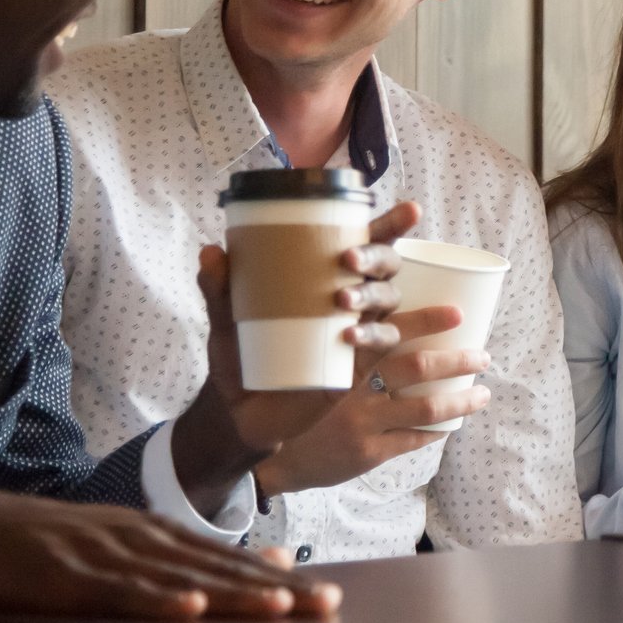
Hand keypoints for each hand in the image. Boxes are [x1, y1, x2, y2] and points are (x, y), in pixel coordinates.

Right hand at [0, 489, 338, 621]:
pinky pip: (117, 594)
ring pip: (179, 580)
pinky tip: (188, 611)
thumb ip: (193, 555)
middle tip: (327, 605)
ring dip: (230, 595)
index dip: (279, 579)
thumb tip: (268, 560)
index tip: (329, 597)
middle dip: (274, 589)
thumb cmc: (51, 545)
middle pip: (218, 569)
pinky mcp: (66, 580)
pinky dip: (154, 602)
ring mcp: (104, 556)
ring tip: (279, 608)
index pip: (230, 560)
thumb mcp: (129, 541)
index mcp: (157, 532)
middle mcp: (140, 539)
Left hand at [174, 201, 421, 509]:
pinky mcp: (354, 367)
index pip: (365, 243)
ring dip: (373, 295)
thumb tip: (212, 251)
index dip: (390, 225)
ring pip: (388, 304)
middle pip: (386, 269)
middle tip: (349, 258)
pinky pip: (379, 348)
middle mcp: (350, 302)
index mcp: (324, 278)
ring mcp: (357, 333)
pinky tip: (349, 335)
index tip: (411, 210)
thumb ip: (218, 287)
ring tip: (342, 298)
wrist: (235, 411)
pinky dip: (371, 338)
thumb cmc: (238, 355)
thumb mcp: (224, 319)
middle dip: (378, 256)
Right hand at [255, 305, 492, 497]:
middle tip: (484, 356)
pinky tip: (453, 424)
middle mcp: (352, 388)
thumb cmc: (306, 405)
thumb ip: (355, 347)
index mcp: (343, 359)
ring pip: (424, 408)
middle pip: (415, 367)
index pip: (387, 331)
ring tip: (483, 393)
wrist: (280, 461)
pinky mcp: (368, 452)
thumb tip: (399, 319)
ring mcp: (362, 422)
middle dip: (457, 360)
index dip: (425, 319)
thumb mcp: (324, 369)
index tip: (459, 313)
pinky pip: (414, 439)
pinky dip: (437, 430)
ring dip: (460, 400)